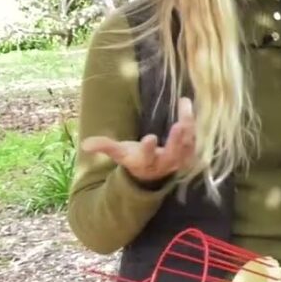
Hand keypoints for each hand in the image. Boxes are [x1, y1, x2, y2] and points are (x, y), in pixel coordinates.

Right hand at [81, 97, 195, 182]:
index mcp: (144, 162)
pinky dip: (195, 127)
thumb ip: (105, 146)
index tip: (150, 137)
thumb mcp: (119, 153)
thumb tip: (85, 144)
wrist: (151, 175)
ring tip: (186, 106)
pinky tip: (192, 109)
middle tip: (180, 123)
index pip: (146, 156)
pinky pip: (195, 141)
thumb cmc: (133, 158)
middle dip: (177, 139)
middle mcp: (164, 163)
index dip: (148, 148)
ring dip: (189, 127)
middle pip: (173, 152)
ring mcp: (178, 160)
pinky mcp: (188, 155)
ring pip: (188, 144)